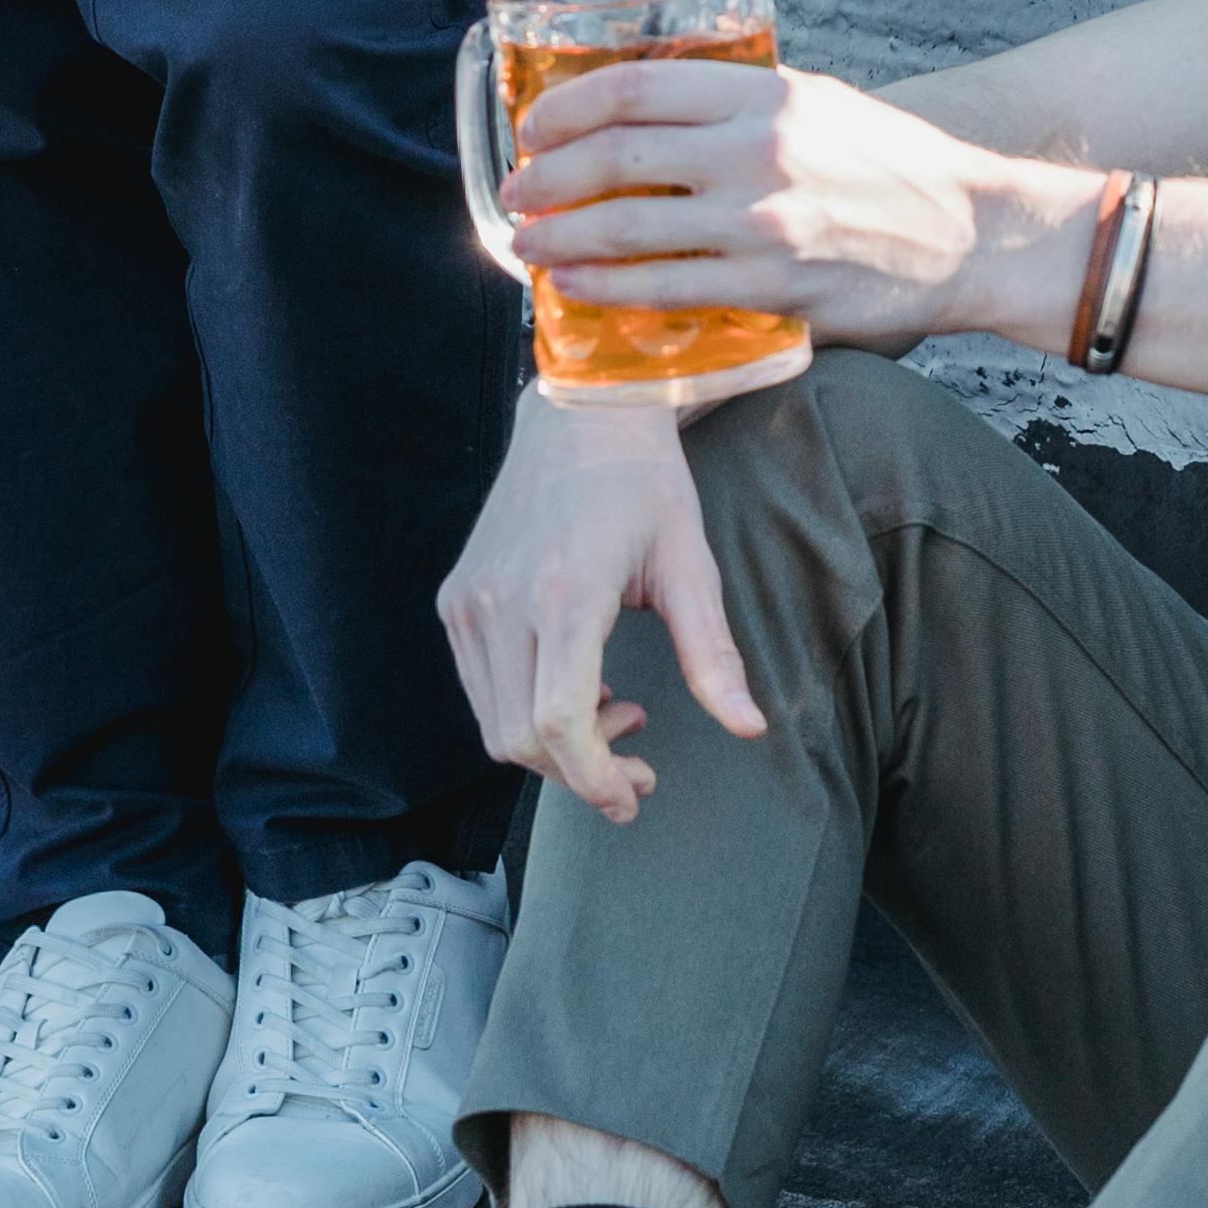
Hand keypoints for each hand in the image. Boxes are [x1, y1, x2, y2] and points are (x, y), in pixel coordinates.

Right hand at [438, 391, 767, 824]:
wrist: (581, 411)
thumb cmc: (645, 482)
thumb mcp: (691, 565)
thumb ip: (712, 655)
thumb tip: (750, 729)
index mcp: (564, 594)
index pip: (558, 725)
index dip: (595, 778)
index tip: (635, 796)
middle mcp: (502, 602)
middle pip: (521, 740)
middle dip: (582, 771)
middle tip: (641, 761)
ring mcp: (469, 601)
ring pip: (494, 724)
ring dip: (555, 745)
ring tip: (617, 709)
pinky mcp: (456, 598)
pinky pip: (481, 688)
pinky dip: (526, 711)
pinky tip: (579, 683)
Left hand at [505, 54, 1082, 356]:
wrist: (967, 231)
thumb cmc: (890, 162)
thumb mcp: (815, 101)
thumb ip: (736, 103)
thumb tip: (648, 113)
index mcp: (763, 92)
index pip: (636, 86)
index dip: (567, 107)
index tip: (534, 126)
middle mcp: (756, 150)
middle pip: (616, 154)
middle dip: (547, 176)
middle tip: (517, 190)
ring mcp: (761, 221)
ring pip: (628, 225)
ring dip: (560, 236)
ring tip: (527, 243)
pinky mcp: (771, 285)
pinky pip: (665, 288)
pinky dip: (606, 285)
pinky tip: (575, 283)